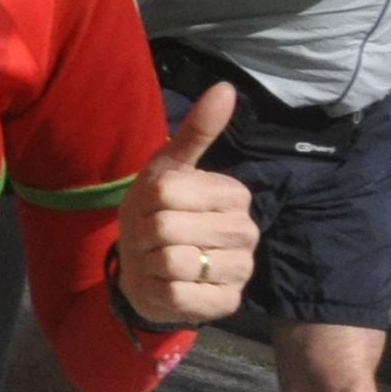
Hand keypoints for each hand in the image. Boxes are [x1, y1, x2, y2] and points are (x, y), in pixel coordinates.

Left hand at [113, 82, 259, 329]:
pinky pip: (178, 294)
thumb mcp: (166, 170)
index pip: (167, 191)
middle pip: (167, 226)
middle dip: (144, 234)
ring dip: (150, 263)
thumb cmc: (156, 214)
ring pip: (173, 261)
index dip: (145, 202)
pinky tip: (168, 285)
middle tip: (152, 238)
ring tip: (158, 261)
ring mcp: (240, 270)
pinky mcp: (226, 304)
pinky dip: (159, 290)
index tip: (153, 207)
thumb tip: (225, 87)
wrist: (147, 269)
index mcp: (233, 194)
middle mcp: (246, 231)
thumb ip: (195, 132)